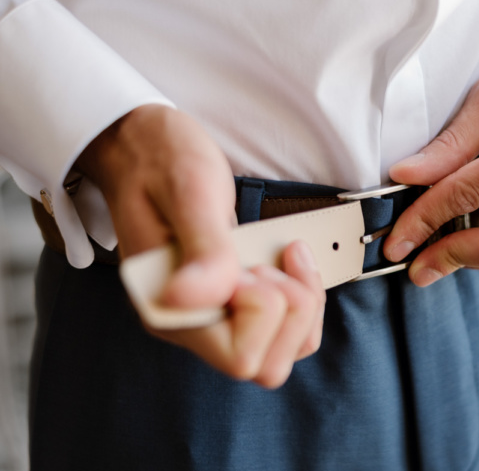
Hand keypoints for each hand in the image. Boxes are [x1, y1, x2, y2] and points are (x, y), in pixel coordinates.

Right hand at [76, 104, 325, 386]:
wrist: (143, 146)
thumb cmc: (161, 160)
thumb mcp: (190, 192)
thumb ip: (203, 248)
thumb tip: (190, 299)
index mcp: (169, 309)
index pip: (240, 357)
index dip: (264, 309)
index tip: (251, 261)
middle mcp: (190, 323)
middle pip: (267, 364)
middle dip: (292, 310)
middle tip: (271, 259)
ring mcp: (213, 314)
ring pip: (283, 348)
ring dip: (302, 301)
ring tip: (282, 255)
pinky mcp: (233, 301)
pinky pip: (286, 323)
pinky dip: (303, 293)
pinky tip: (289, 258)